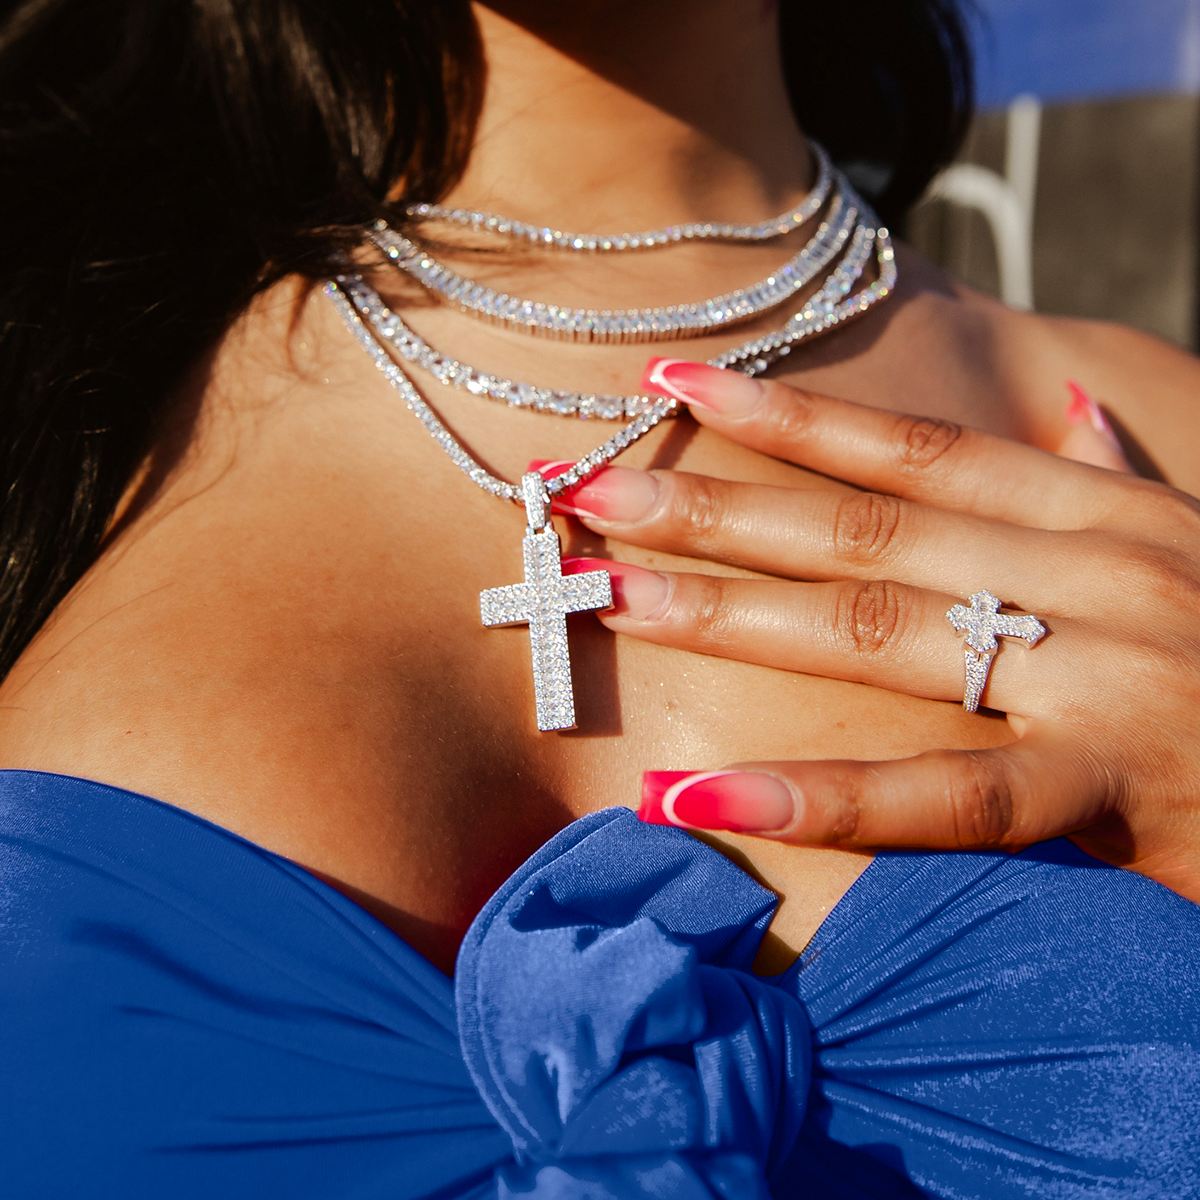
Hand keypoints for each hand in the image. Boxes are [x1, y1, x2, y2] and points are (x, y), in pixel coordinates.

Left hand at [553, 359, 1199, 899]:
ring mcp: (1101, 677)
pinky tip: (699, 790)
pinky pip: (948, 795)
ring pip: (880, 632)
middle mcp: (1087, 575)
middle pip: (861, 530)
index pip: (910, 450)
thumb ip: (1136, 478)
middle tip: (584, 493)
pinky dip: (818, 795)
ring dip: (730, 610)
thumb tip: (1076, 419)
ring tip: (610, 596)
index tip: (671, 383)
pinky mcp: (1123, 795)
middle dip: (714, 508)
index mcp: (1096, 518)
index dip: (787, 413)